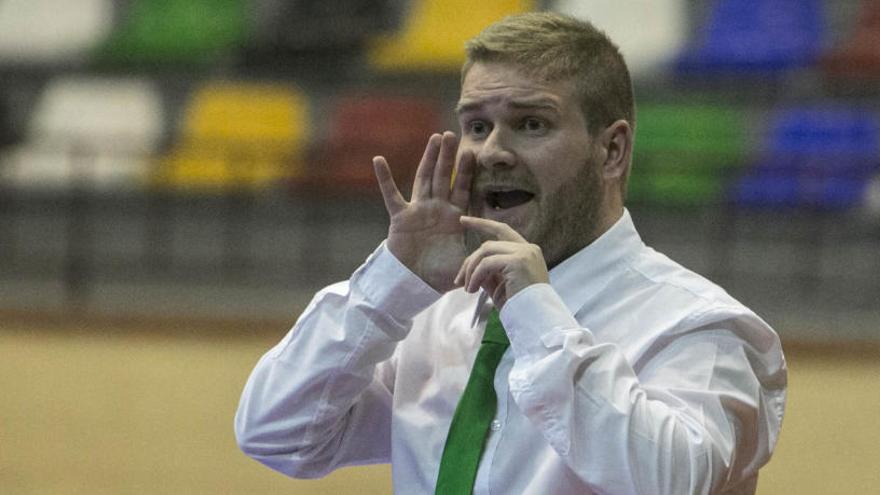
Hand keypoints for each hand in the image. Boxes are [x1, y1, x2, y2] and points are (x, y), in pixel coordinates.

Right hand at [373, 132, 476, 291]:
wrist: (415, 284)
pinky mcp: (400, 217)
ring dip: (428, 158)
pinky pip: (391, 195)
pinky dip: (384, 178)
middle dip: (448, 156)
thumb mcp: (467, 261)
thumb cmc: (441, 275)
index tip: (471, 152)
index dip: (466, 171)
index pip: (462, 188)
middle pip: (443, 176)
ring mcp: (418, 210)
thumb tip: (501, 249)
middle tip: (452, 135)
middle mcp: (437, 208)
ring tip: (434, 138)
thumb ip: (482, 251)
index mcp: (454, 217)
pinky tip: (379, 159)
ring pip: (424, 178)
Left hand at [455, 216, 548, 308]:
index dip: (482, 224)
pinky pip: (487, 264)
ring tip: (468, 288)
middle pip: (488, 244)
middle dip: (470, 261)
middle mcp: (528, 248)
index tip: (463, 220)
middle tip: (458, 280)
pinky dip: (476, 276)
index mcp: (527, 251)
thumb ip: (489, 273)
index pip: (502, 230)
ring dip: (471, 270)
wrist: (537, 318)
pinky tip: (473, 289)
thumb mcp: (501, 285)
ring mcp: (524, 253)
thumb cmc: (521, 306)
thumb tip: (470, 268)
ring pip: (485, 252)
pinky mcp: (518, 261)